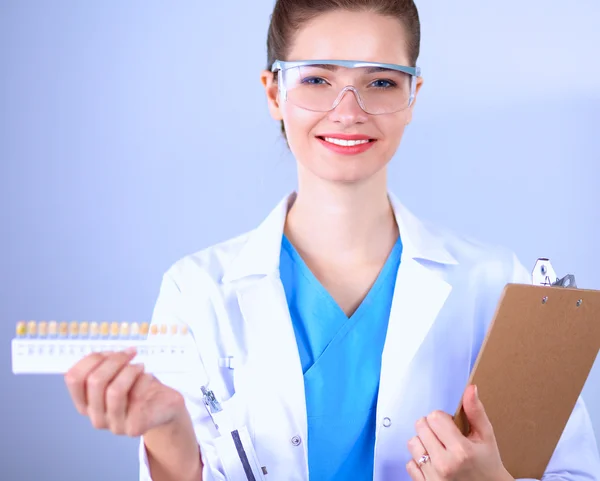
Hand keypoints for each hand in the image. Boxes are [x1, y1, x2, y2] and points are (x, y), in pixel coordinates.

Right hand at [65, 348, 186, 436]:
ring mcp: (114, 425)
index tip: (111, 351)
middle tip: (131, 354)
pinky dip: (144, 380)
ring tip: (140, 366)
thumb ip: (107, 364)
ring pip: (114, 391)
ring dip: (130, 371)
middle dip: (115, 361)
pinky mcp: (134, 427)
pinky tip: (148, 376)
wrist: (164, 407)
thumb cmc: (140, 388)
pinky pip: (136, 397)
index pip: (73, 378)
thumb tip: (107, 355)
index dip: (92, 359)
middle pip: (95, 381)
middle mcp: (96, 416)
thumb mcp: (119, 373)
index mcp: (86, 403)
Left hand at [406, 385, 513, 480]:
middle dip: (431, 427)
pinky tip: (433, 462)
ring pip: (412, 443)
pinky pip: (410, 463)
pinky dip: (419, 460)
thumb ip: (476, 412)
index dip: (442, 418)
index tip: (451, 426)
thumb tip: (471, 388)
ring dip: (423, 442)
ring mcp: (433, 477)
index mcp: (461, 450)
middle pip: (421, 427)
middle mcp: (444, 464)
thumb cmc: (488, 465)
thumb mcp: (486, 437)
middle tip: (444, 436)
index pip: (435, 417)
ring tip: (438, 448)